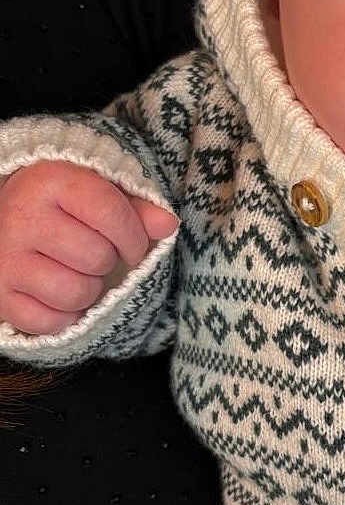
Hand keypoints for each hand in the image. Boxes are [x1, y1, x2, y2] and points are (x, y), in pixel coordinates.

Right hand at [0, 160, 177, 334]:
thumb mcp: (99, 192)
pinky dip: (63, 317)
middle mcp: (22, 218)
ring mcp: (4, 258)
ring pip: (74, 293)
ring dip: (88, 291)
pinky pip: (46, 321)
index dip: (134, 237)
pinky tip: (58, 295)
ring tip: (77, 273)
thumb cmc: (63, 205)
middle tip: (97, 256)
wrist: (4, 217)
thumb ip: (137, 208)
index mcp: (51, 182)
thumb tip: (168, 225)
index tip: (134, 245)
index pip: (111, 214)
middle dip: (108, 262)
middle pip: (96, 258)